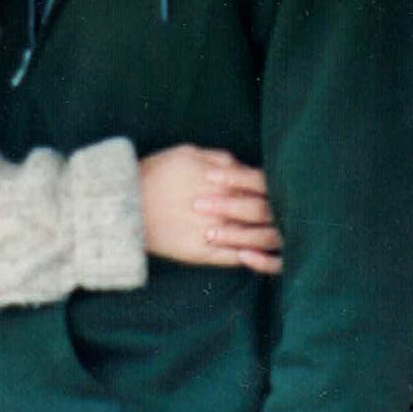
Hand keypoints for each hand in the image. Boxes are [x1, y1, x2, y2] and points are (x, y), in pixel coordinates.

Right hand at [139, 146, 280, 273]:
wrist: (121, 206)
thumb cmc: (153, 174)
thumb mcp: (187, 153)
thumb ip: (220, 160)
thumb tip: (242, 167)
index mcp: (221, 181)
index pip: (262, 184)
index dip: (276, 187)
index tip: (280, 190)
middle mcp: (221, 208)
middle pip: (263, 212)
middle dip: (280, 212)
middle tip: (291, 214)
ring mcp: (212, 232)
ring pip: (253, 238)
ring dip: (270, 236)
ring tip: (281, 236)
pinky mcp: (201, 253)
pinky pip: (234, 258)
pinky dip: (251, 258)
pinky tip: (259, 255)